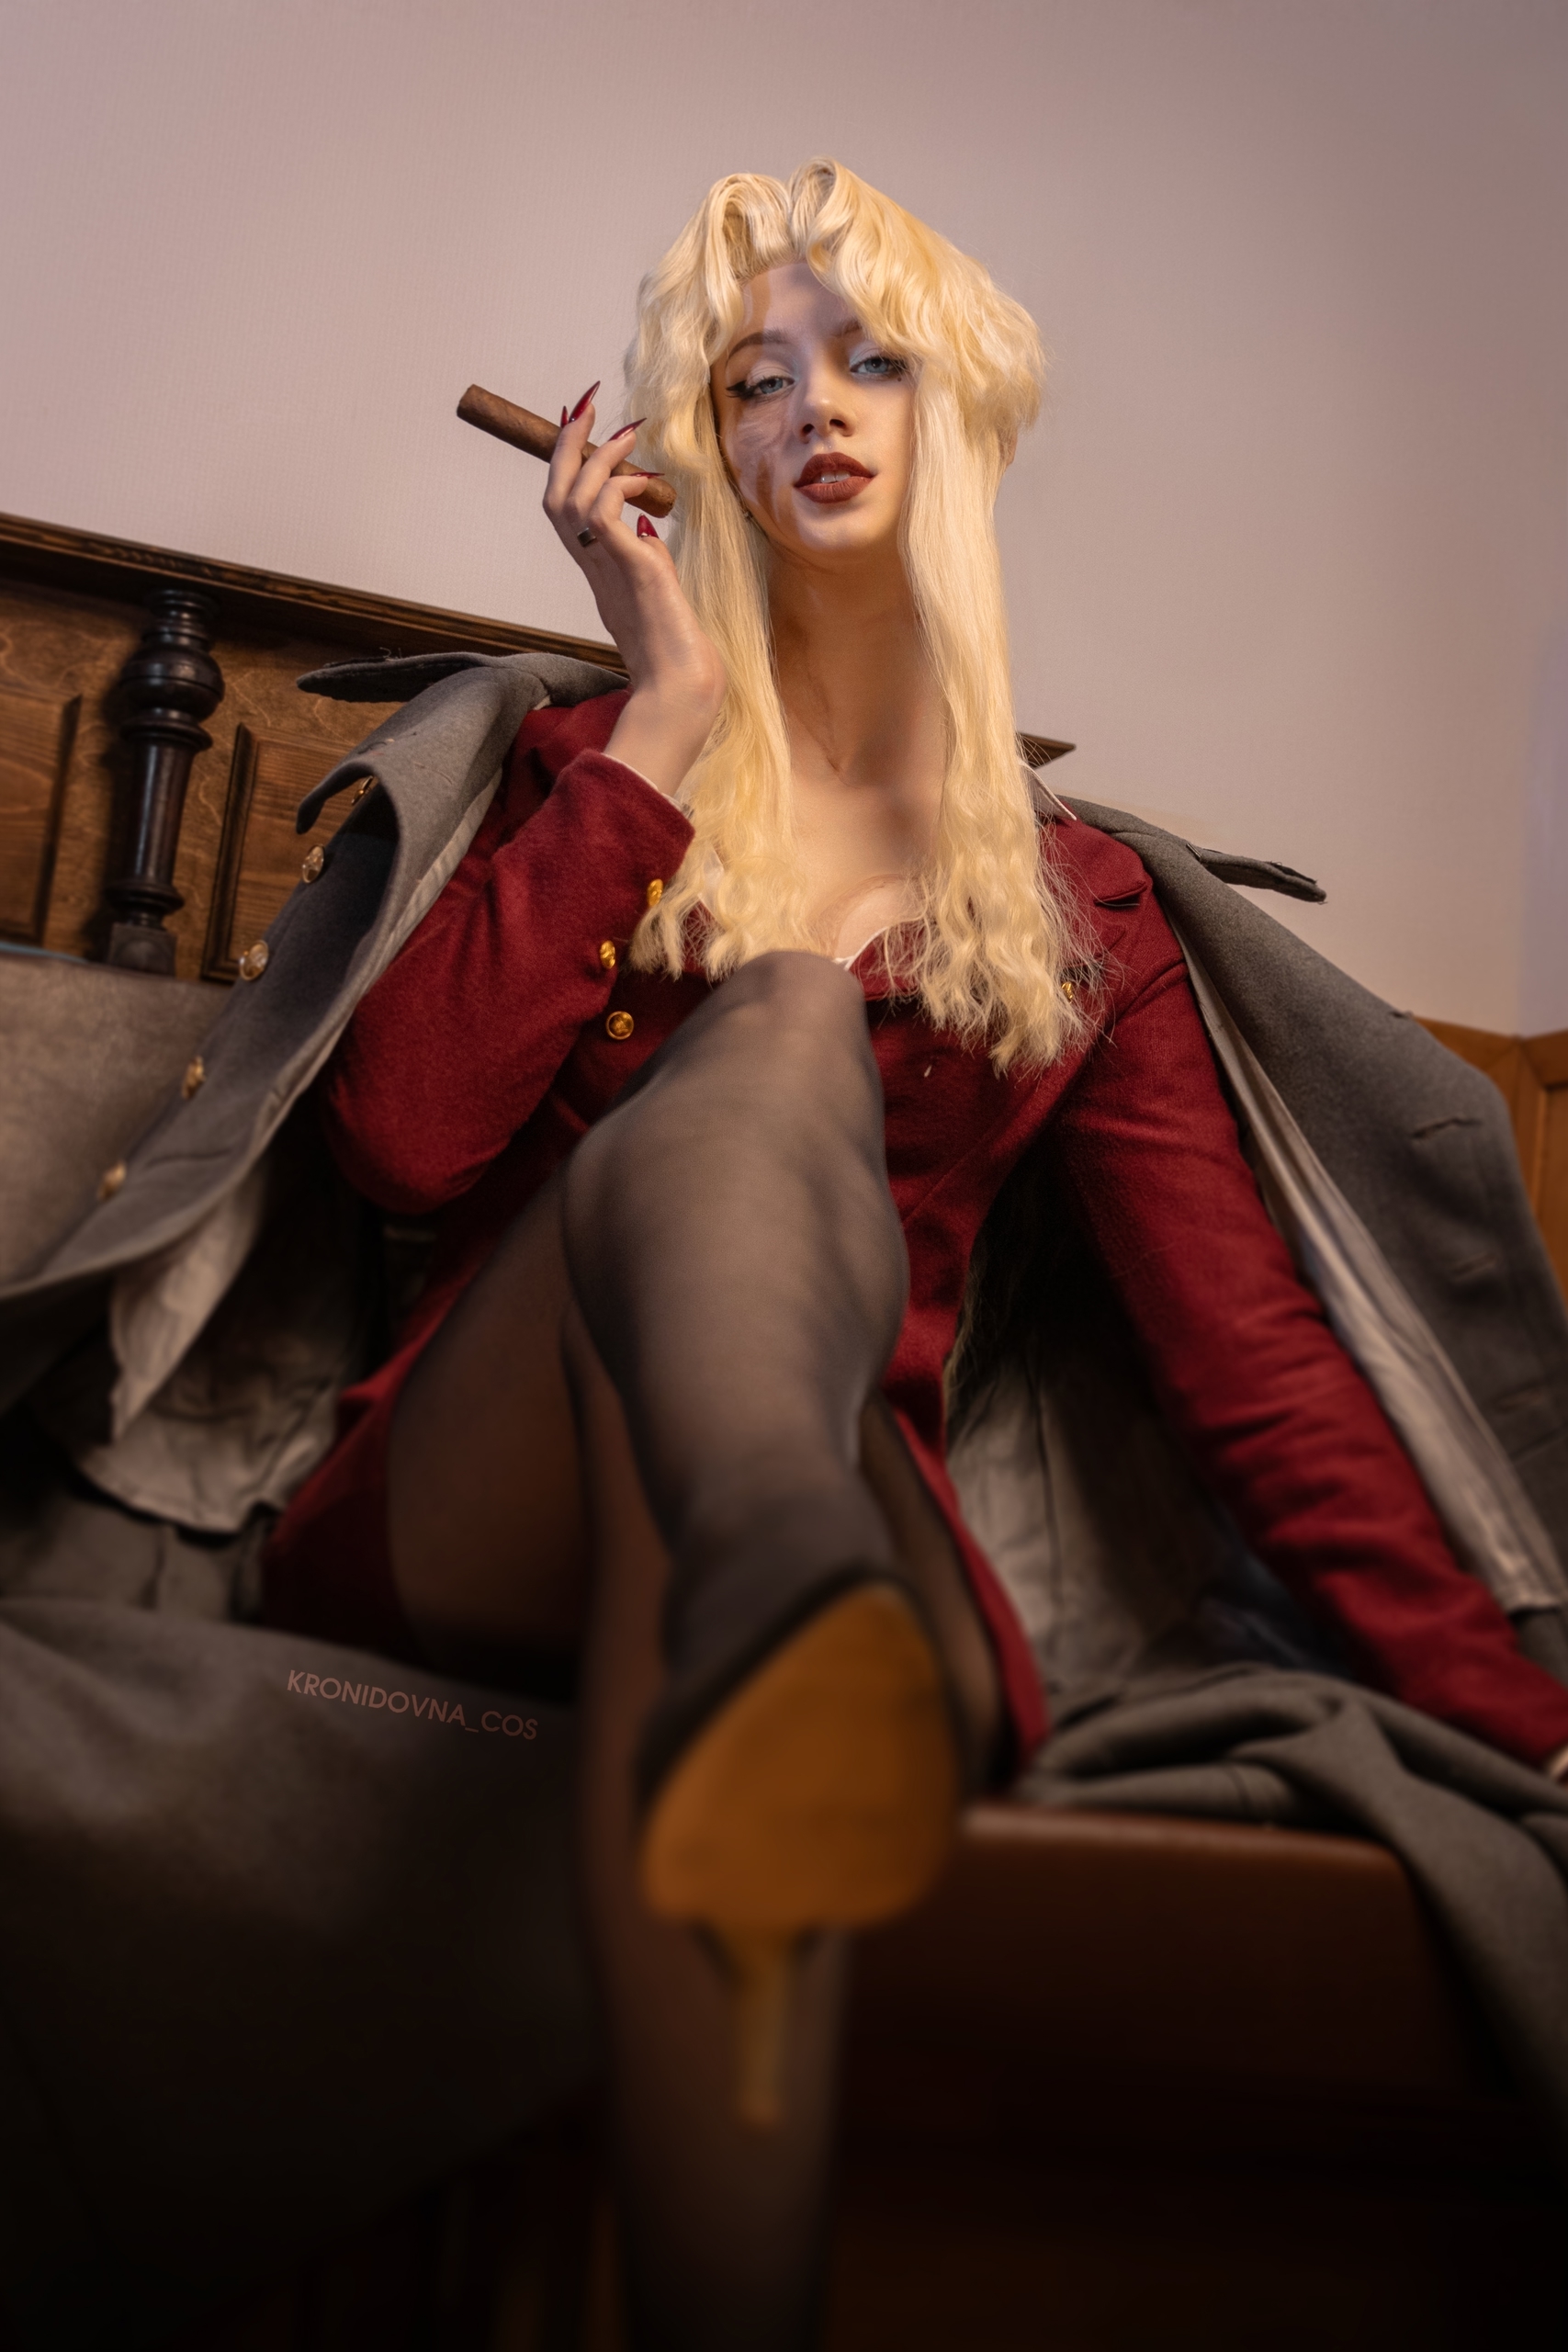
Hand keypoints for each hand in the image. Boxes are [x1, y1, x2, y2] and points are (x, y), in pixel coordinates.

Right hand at [545, 386, 725, 795]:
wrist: (679, 683)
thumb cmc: (673, 645)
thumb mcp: (657, 587)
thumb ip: (646, 556)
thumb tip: (646, 526)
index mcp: (597, 568)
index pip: (568, 507)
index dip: (567, 466)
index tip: (580, 425)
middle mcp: (591, 565)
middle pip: (555, 492)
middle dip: (566, 444)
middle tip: (585, 402)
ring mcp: (603, 566)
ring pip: (573, 495)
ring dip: (599, 456)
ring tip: (629, 436)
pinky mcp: (626, 566)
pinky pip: (602, 510)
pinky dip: (620, 485)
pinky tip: (647, 483)